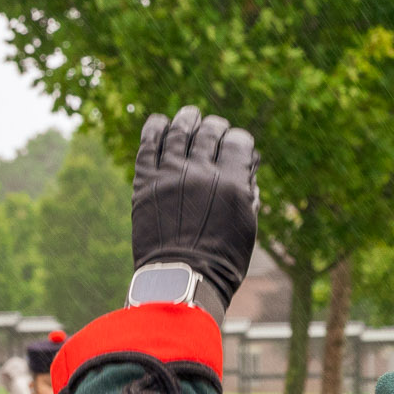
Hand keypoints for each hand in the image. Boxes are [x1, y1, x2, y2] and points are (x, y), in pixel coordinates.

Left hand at [132, 105, 258, 302]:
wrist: (181, 278)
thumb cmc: (222, 258)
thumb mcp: (248, 224)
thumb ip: (248, 191)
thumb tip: (247, 165)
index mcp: (232, 183)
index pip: (238, 140)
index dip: (240, 140)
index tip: (238, 146)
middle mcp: (202, 173)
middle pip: (210, 131)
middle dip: (216, 127)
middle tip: (215, 129)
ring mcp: (171, 175)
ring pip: (179, 130)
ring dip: (187, 118)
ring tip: (190, 115)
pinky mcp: (146, 182)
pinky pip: (148, 144)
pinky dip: (154, 128)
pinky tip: (160, 123)